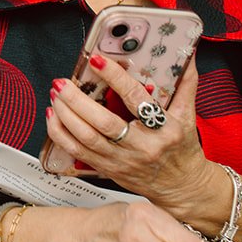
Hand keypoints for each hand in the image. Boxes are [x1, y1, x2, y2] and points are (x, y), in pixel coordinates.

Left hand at [46, 54, 218, 215]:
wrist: (182, 186)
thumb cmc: (182, 148)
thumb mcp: (188, 115)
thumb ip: (184, 84)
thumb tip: (185, 55)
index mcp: (164, 128)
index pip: (136, 99)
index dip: (115, 78)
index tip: (98, 60)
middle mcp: (142, 146)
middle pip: (103, 122)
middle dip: (76, 100)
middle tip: (62, 82)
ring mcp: (122, 160)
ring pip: (86, 138)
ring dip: (65, 115)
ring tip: (56, 95)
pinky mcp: (108, 169)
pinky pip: (77, 152)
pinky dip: (60, 134)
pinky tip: (53, 117)